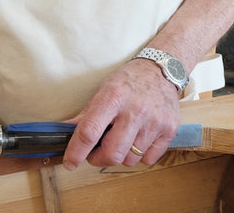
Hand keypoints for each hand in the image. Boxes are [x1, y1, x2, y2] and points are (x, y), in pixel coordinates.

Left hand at [62, 58, 180, 169]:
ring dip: (120, 156)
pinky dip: (140, 156)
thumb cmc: (128, 81)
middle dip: (98, 159)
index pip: (89, 132)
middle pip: (112, 153)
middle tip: (96, 152)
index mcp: (112, 98)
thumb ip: (85, 115)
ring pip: (130, 160)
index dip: (76, 152)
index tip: (69, 163)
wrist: (160, 71)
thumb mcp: (103, 90)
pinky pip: (148, 160)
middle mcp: (134, 111)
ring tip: (120, 140)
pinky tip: (138, 139)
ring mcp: (154, 122)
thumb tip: (63, 132)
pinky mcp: (169, 130)